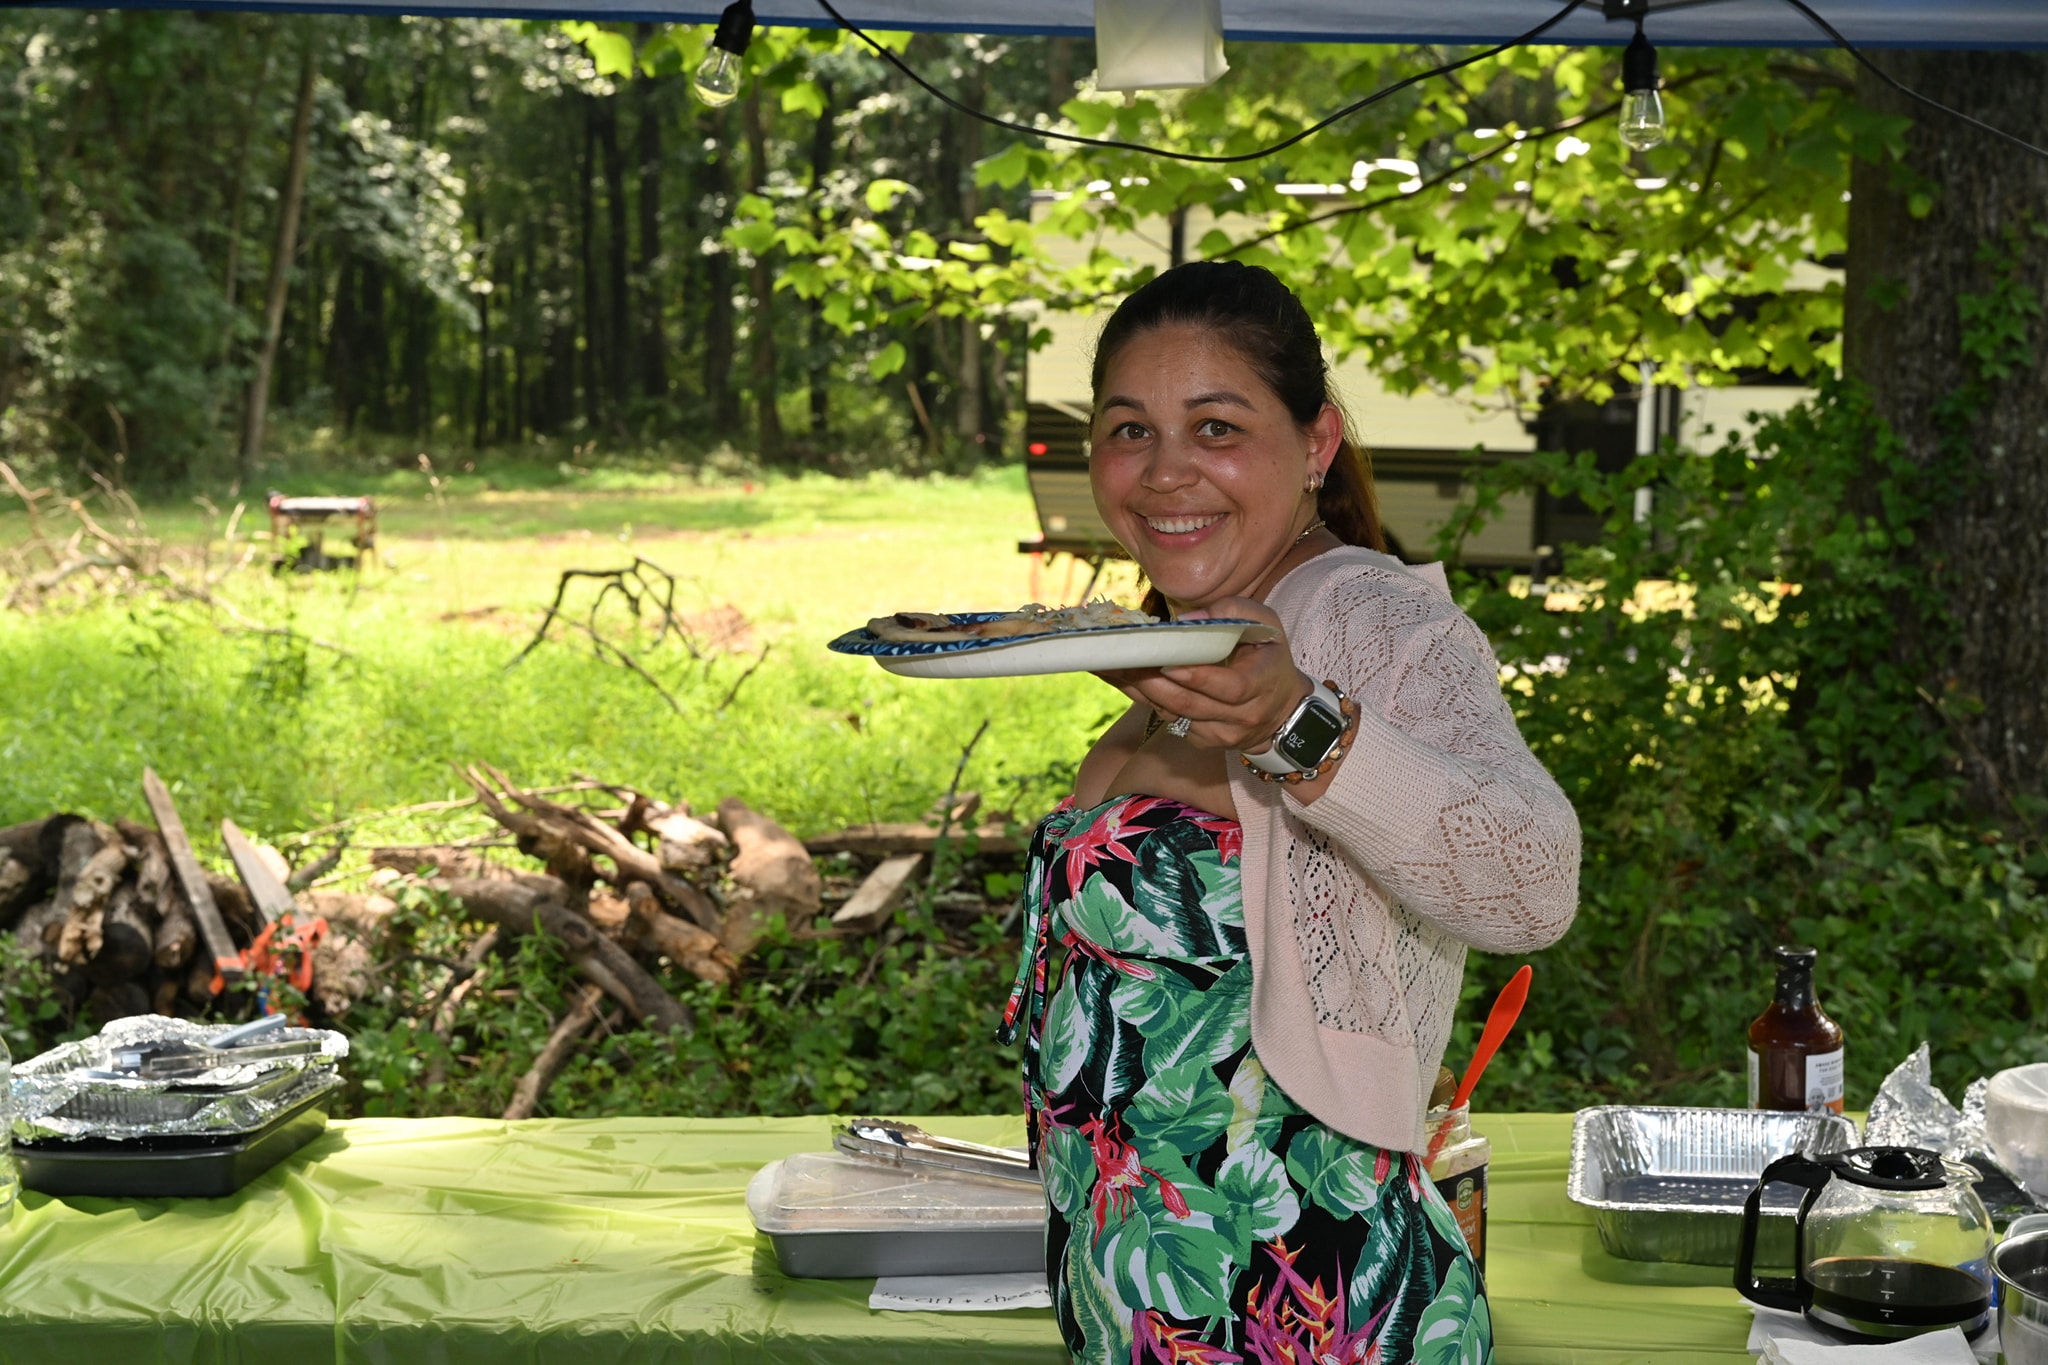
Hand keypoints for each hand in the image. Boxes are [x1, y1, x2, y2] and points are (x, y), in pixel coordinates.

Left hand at [1094, 597, 1311, 753]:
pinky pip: (1169, 720)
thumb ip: (1229, 613)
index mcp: (1261, 684)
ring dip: (1137, 690)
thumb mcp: (1263, 623)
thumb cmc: (1268, 655)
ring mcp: (1221, 734)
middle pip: (1191, 704)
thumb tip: (1183, 623)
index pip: (1229, 688)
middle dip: (1151, 682)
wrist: (1282, 708)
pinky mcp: (1203, 741)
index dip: (1198, 678)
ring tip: (1106, 665)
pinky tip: (1118, 678)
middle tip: (1119, 659)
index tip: (1167, 662)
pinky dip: (1142, 699)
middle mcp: (1242, 717)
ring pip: (1174, 714)